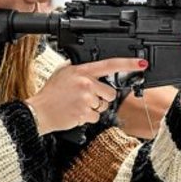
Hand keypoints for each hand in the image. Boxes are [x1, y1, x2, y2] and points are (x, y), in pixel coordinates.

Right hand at [26, 58, 147, 133]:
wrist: (39, 112)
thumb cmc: (51, 93)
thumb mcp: (63, 73)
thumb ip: (80, 68)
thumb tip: (93, 66)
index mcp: (81, 71)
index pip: (109, 64)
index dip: (128, 64)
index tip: (141, 63)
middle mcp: (85, 83)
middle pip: (110, 92)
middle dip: (102, 97)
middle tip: (86, 98)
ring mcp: (85, 98)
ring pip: (104, 106)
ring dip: (94, 108)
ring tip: (78, 105)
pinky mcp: (84, 113)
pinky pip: (97, 117)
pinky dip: (88, 118)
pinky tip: (76, 113)